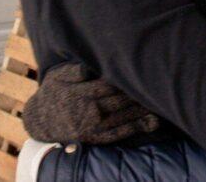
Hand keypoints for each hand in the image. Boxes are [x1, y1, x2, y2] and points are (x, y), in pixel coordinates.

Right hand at [23, 63, 159, 143]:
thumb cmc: (54, 90)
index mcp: (80, 92)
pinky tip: (154, 120)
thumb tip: (90, 68)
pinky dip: (138, 127)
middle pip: (121, 99)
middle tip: (162, 80)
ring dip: (145, 108)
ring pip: (124, 116)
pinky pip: (120, 133)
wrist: (40, 120)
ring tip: (164, 98)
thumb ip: (75, 70)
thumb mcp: (58, 76)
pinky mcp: (97, 138)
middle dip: (141, 90)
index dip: (129, 76)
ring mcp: (93, 127)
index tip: (145, 68)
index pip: (110, 83)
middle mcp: (88, 111)